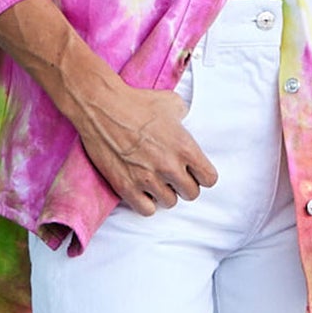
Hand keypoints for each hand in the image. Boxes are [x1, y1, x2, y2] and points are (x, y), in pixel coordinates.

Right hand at [72, 79, 218, 214]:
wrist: (102, 106)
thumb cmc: (136, 102)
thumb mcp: (171, 103)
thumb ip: (183, 118)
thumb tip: (183, 124)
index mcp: (184, 147)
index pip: (209, 179)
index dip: (202, 175)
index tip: (194, 171)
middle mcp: (169, 167)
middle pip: (191, 194)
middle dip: (184, 185)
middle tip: (173, 175)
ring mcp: (147, 179)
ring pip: (169, 203)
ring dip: (165, 193)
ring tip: (156, 180)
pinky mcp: (126, 186)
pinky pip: (146, 210)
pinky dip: (146, 202)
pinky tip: (142, 189)